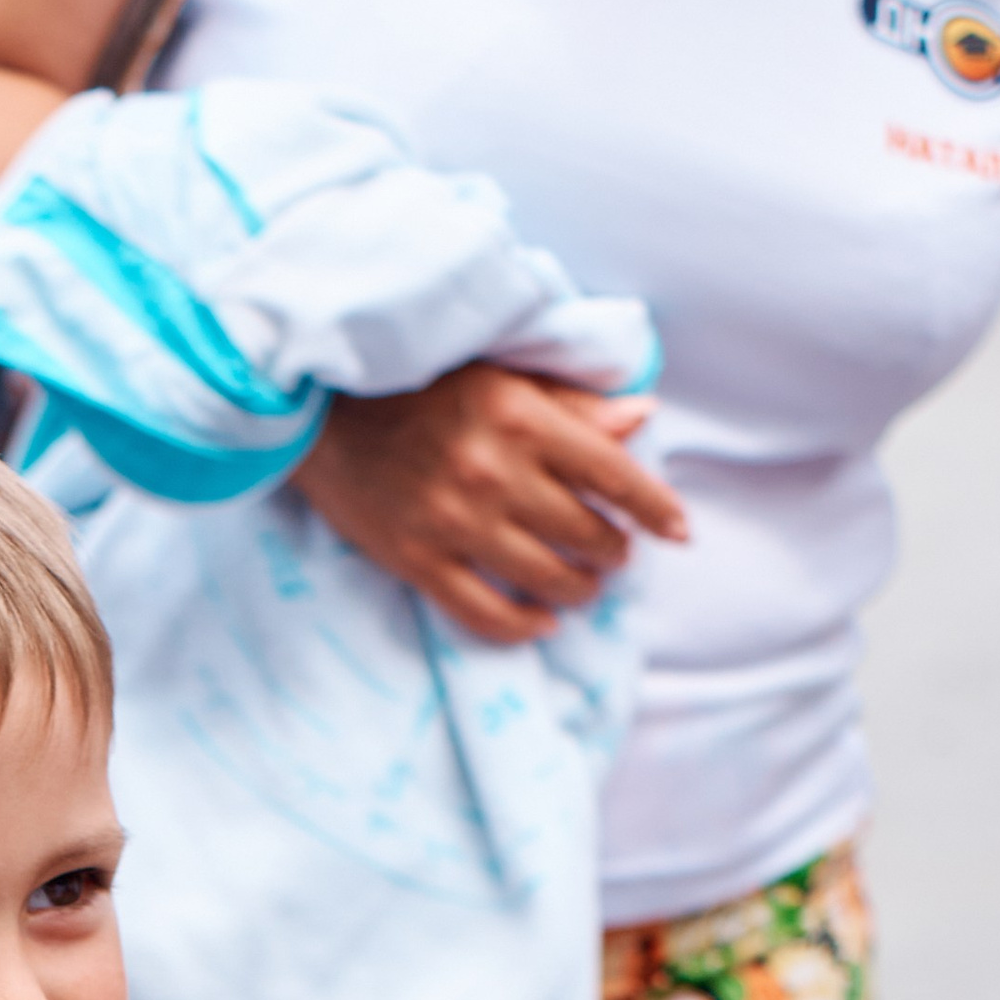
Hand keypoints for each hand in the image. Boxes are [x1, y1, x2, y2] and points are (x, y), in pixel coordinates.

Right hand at [294, 360, 689, 649]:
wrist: (321, 410)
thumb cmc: (418, 384)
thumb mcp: (500, 374)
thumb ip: (570, 401)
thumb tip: (640, 417)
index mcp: (521, 416)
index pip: (613, 474)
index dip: (655, 509)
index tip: (678, 531)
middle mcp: (493, 472)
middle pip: (586, 533)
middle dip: (614, 550)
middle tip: (614, 551)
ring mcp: (454, 523)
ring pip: (546, 578)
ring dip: (579, 589)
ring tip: (585, 584)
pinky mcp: (418, 561)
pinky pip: (486, 613)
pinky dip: (524, 625)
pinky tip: (542, 620)